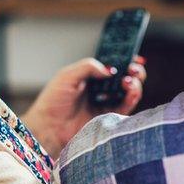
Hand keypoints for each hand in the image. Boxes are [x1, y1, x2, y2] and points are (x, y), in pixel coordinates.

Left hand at [22, 56, 144, 158]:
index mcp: (90, 76)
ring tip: (128, 81)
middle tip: (133, 68)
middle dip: (133, 71)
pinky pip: (126, 106)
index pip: (112, 64)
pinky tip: (130, 91)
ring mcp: (106, 103)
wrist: (48, 126)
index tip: (133, 56)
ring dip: (134, 83)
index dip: (125, 59)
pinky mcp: (109, 117)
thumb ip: (88, 67)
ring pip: (129, 91)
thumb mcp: (68, 76)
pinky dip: (132, 97)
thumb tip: (110, 69)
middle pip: (125, 77)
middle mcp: (100, 89)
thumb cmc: (53, 101)